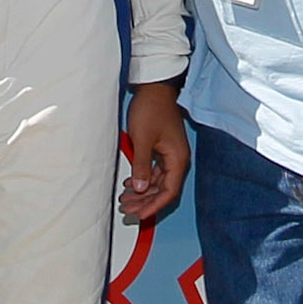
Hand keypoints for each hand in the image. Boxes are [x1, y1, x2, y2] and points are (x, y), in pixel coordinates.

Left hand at [117, 81, 190, 223]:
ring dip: (142, 192)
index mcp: (178, 159)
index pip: (169, 192)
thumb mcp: (143, 139)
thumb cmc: (151, 109)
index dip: (154, 206)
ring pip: (158, 182)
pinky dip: (143, 180)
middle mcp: (177, 160)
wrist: (154, 88)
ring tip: (124, 199)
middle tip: (126, 209)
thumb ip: (142, 165)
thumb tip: (140, 189)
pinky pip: (155, 172)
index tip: (139, 215)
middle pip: (163, 190)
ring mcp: (170, 155)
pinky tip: (129, 184)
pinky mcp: (163, 150)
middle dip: (145, 202)